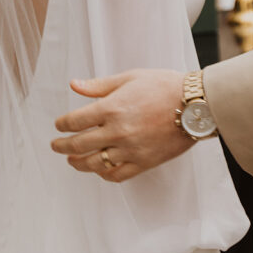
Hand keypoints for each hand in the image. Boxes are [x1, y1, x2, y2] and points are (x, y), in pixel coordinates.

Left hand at [52, 69, 190, 180]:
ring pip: (94, 163)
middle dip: (62, 146)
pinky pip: (117, 175)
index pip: (74, 121)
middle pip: (78, 144)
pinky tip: (99, 169)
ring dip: (78, 163)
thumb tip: (73, 85)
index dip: (62, 124)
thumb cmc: (164, 86)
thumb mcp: (130, 77)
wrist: (195, 104)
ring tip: (73, 160)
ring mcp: (130, 149)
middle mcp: (117, 131)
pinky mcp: (144, 162)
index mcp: (111, 108)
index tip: (59, 125)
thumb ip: (99, 86)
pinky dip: (104, 174)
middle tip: (56, 146)